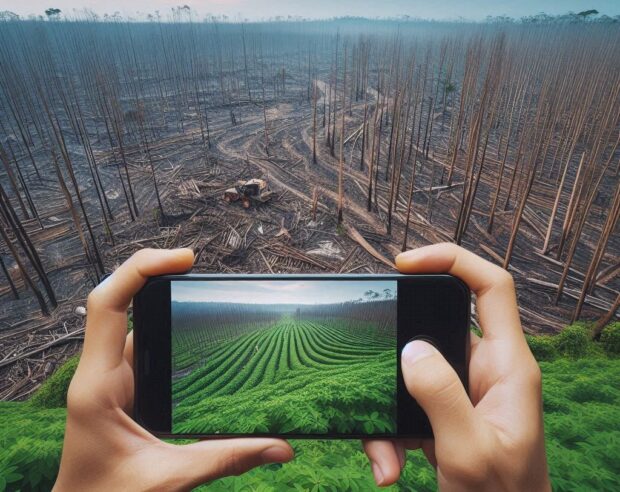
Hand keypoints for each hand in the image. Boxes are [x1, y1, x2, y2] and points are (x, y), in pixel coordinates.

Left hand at [54, 249, 292, 491]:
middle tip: (192, 261)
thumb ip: (227, 458)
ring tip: (195, 283)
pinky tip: (188, 323)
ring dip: (155, 294)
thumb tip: (280, 447)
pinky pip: (138, 338)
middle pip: (116, 299)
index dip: (140, 270)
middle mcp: (100, 372)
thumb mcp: (170, 477)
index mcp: (99, 386)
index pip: (108, 306)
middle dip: (150, 270)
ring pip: (127, 317)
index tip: (183, 259)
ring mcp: (109, 376)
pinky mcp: (121, 383)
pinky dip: (160, 320)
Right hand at [364, 243, 549, 490]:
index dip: (452, 260)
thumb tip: (412, 349)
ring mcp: (465, 390)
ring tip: (382, 447)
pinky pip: (409, 398)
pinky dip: (391, 427)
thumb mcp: (469, 452)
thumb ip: (441, 396)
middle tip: (372, 354)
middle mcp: (487, 370)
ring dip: (389, 399)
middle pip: (439, 322)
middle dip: (399, 340)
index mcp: (508, 367)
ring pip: (416, 365)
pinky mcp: (446, 411)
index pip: (491, 288)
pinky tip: (389, 461)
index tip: (405, 265)